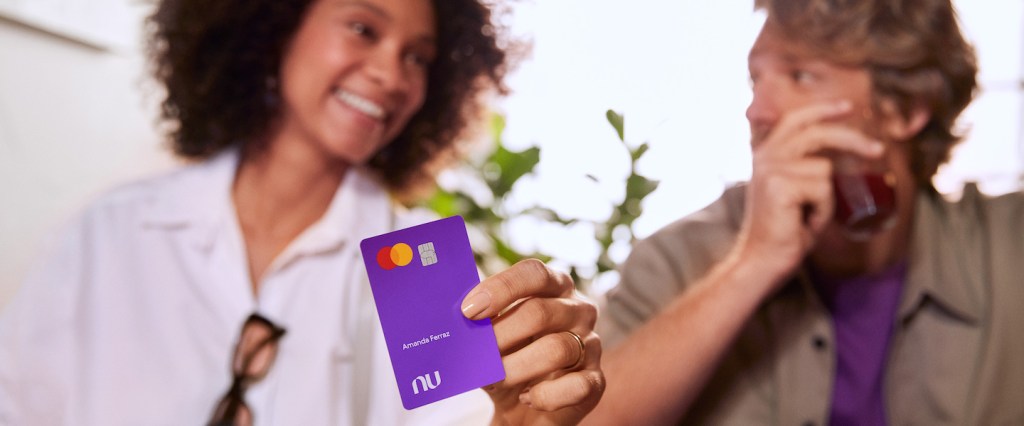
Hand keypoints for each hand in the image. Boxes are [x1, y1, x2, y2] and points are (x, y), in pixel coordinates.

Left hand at [462, 259, 604, 425]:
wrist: (526, 410)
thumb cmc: (509, 361)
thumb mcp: (494, 337)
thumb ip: (483, 323)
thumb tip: (458, 322)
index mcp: (554, 287)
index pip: (534, 274)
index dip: (501, 288)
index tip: (469, 310)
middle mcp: (578, 309)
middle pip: (540, 312)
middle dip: (501, 335)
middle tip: (475, 354)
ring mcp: (591, 344)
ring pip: (557, 349)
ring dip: (516, 367)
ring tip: (493, 379)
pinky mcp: (595, 381)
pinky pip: (576, 386)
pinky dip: (545, 395)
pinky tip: (526, 397)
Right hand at [738, 100, 883, 285]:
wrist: (761, 260)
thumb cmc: (783, 230)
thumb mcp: (792, 190)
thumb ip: (803, 167)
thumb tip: (834, 156)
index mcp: (765, 154)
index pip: (795, 120)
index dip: (822, 110)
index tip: (848, 107)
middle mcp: (765, 157)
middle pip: (816, 132)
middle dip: (851, 139)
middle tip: (878, 150)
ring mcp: (771, 169)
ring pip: (824, 170)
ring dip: (826, 199)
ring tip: (808, 216)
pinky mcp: (780, 186)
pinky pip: (823, 190)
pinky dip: (822, 211)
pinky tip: (805, 223)